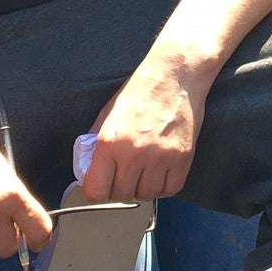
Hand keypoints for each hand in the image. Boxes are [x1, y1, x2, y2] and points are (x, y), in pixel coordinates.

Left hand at [80, 60, 204, 201]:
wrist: (175, 75)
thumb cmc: (141, 90)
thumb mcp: (108, 113)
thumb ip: (96, 144)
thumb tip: (88, 170)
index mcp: (110, 141)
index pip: (96, 190)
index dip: (97, 191)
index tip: (101, 186)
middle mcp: (134, 153)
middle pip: (121, 195)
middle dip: (119, 188)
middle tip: (122, 174)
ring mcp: (161, 157)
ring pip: (146, 195)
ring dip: (141, 188)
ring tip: (142, 172)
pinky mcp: (183, 158)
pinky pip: (170, 189)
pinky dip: (162, 186)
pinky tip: (158, 173)